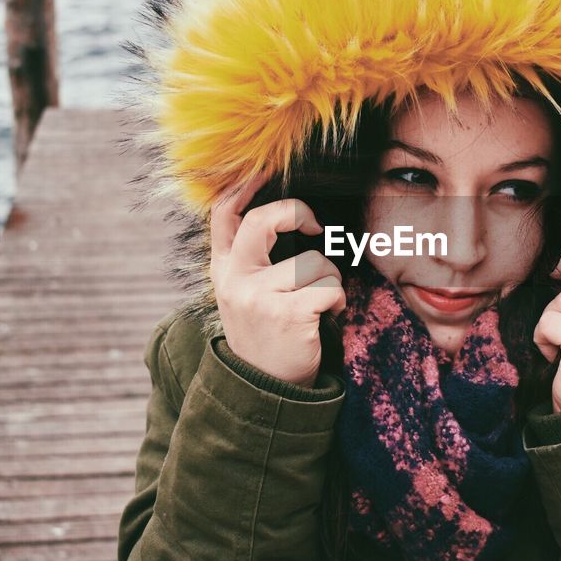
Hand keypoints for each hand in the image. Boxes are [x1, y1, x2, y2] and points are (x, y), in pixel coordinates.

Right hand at [209, 178, 346, 386]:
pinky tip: (328, 318)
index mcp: (223, 269)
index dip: (243, 186)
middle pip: (263, 220)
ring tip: (321, 303)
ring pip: (314, 262)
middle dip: (296, 212)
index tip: (264, 168)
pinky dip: (338, 302)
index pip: (223, 215)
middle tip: (315, 226)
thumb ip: (254, 260)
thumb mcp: (245, 295)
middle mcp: (234, 279)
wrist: (265, 392)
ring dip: (330, 280)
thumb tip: (283, 215)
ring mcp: (257, 296)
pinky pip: (330, 288)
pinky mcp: (286, 314)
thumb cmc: (267, 335)